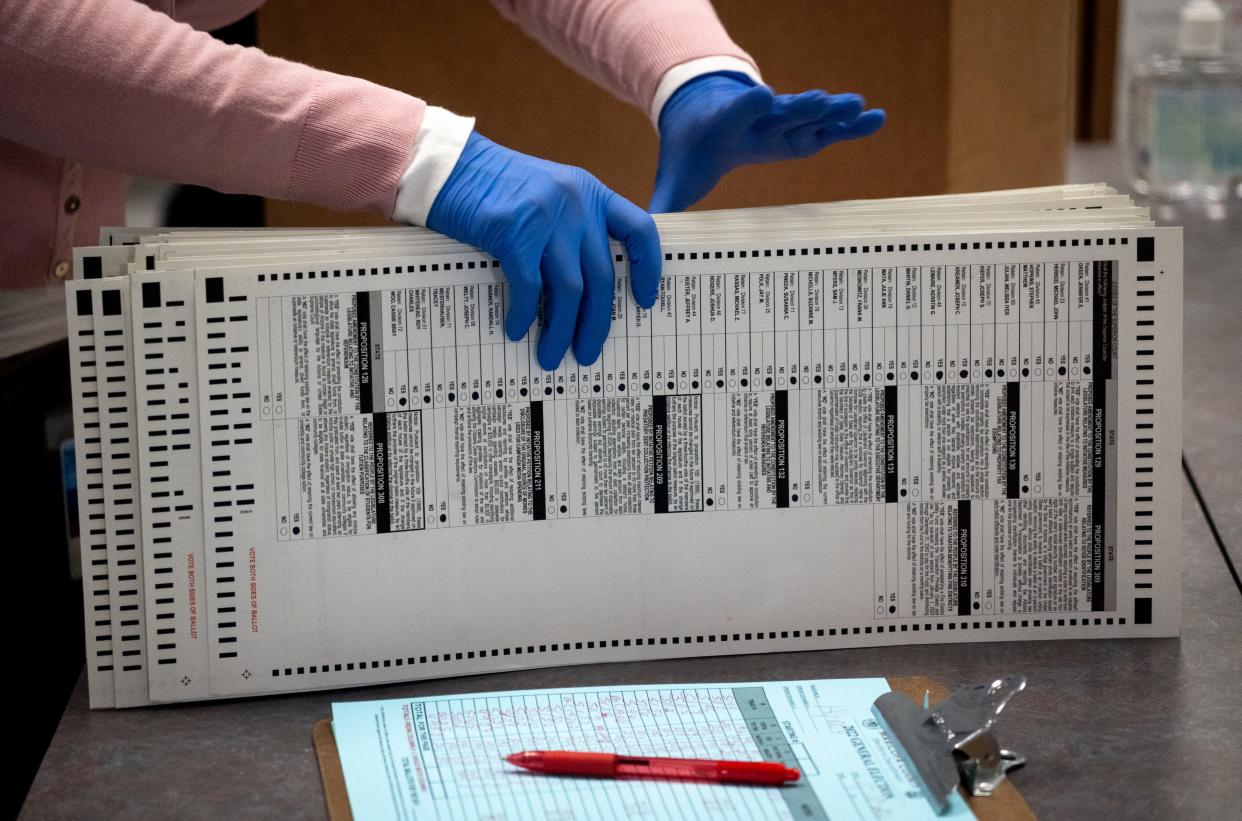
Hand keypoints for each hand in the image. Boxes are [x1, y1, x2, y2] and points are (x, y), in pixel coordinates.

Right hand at [427, 131, 660, 369]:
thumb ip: (574, 227)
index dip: (648, 268)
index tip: (646, 301)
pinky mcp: (514, 232)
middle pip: (601, 276)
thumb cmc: (496, 188)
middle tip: (588, 352)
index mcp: (592, 193)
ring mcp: (547, 217)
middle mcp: (577, 204)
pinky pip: (530, 287)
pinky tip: (518, 330)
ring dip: (561, 330)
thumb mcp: (550, 195)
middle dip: (596, 322)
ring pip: (569, 290)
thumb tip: (584, 289)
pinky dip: (525, 315)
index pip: (639, 230)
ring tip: (552, 355)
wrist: (451, 166)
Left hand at [650, 72, 885, 212]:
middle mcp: (758, 118)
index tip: (764, 95)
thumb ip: (663, 205)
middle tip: (823, 98)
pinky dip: (852, 126)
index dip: (750, 104)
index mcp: (725, 125)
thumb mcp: (675, 176)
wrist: (702, 113)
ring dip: (833, 111)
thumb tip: (642, 240)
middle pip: (782, 110)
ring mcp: (782, 119)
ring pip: (810, 114)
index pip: (738, 111)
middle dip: (802, 105)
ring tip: (859, 105)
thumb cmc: (690, 150)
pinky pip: (829, 126)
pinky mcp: (799, 126)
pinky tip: (878, 118)